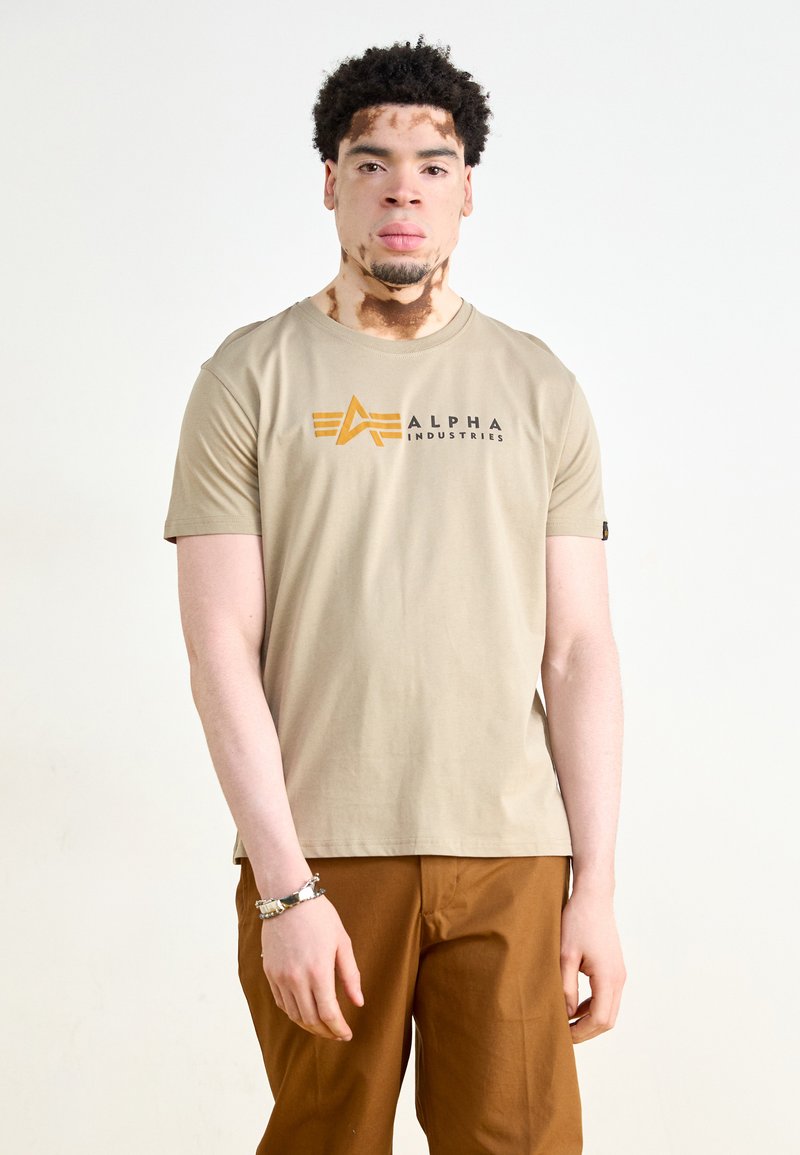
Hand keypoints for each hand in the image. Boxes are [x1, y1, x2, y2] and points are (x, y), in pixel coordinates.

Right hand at [260, 895, 363, 1041]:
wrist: (288, 897)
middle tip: (337, 1034)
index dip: (338, 1029)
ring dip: (309, 1026)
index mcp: (318, 972)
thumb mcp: (342, 942)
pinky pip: (281, 1002)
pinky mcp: (269, 972)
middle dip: (325, 1032)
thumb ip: (350, 975)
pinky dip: (293, 1013)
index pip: (328, 1014)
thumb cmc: (319, 916)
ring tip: (322, 1026)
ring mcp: (280, 977)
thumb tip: (358, 1003)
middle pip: (310, 1019)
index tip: (346, 1035)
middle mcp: (296, 979)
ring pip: (294, 1015)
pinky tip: (304, 1012)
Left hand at [560, 890, 625, 1043]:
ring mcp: (619, 973)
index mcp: (608, 977)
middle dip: (587, 1032)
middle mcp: (619, 978)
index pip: (599, 1019)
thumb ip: (566, 987)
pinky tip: (575, 1006)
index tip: (562, 1036)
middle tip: (563, 1035)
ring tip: (567, 1024)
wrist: (593, 897)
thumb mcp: (565, 956)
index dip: (581, 1032)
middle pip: (607, 1020)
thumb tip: (566, 1014)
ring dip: (590, 1020)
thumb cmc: (577, 922)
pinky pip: (607, 997)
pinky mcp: (615, 968)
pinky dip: (593, 1007)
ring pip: (609, 1010)